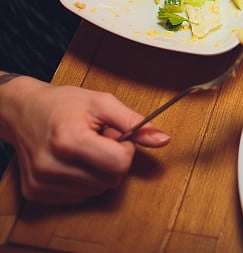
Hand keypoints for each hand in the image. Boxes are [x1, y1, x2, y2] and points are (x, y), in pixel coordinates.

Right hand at [0, 76, 169, 203]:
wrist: (23, 111)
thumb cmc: (64, 104)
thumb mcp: (102, 102)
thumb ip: (134, 121)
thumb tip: (163, 139)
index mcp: (69, 140)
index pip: (119, 164)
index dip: (125, 150)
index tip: (116, 136)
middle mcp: (51, 165)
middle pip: (110, 180)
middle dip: (113, 160)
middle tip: (98, 140)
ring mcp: (41, 182)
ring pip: (97, 190)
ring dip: (97, 171)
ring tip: (84, 149)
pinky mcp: (35, 192)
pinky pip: (79, 196)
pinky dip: (83, 180)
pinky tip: (72, 161)